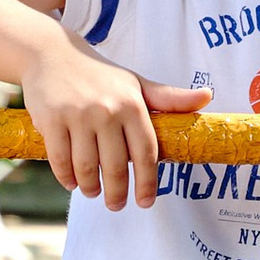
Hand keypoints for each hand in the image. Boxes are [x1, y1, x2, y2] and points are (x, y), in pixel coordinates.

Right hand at [23, 40, 211, 210]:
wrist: (53, 54)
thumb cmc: (99, 75)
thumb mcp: (135, 83)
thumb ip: (168, 97)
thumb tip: (208, 95)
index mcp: (132, 104)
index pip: (145, 152)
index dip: (147, 182)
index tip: (146, 202)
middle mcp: (106, 110)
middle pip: (115, 166)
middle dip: (117, 193)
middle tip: (117, 205)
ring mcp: (77, 116)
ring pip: (86, 168)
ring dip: (90, 188)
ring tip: (93, 192)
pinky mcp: (51, 120)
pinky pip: (61, 160)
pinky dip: (67, 177)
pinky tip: (72, 183)